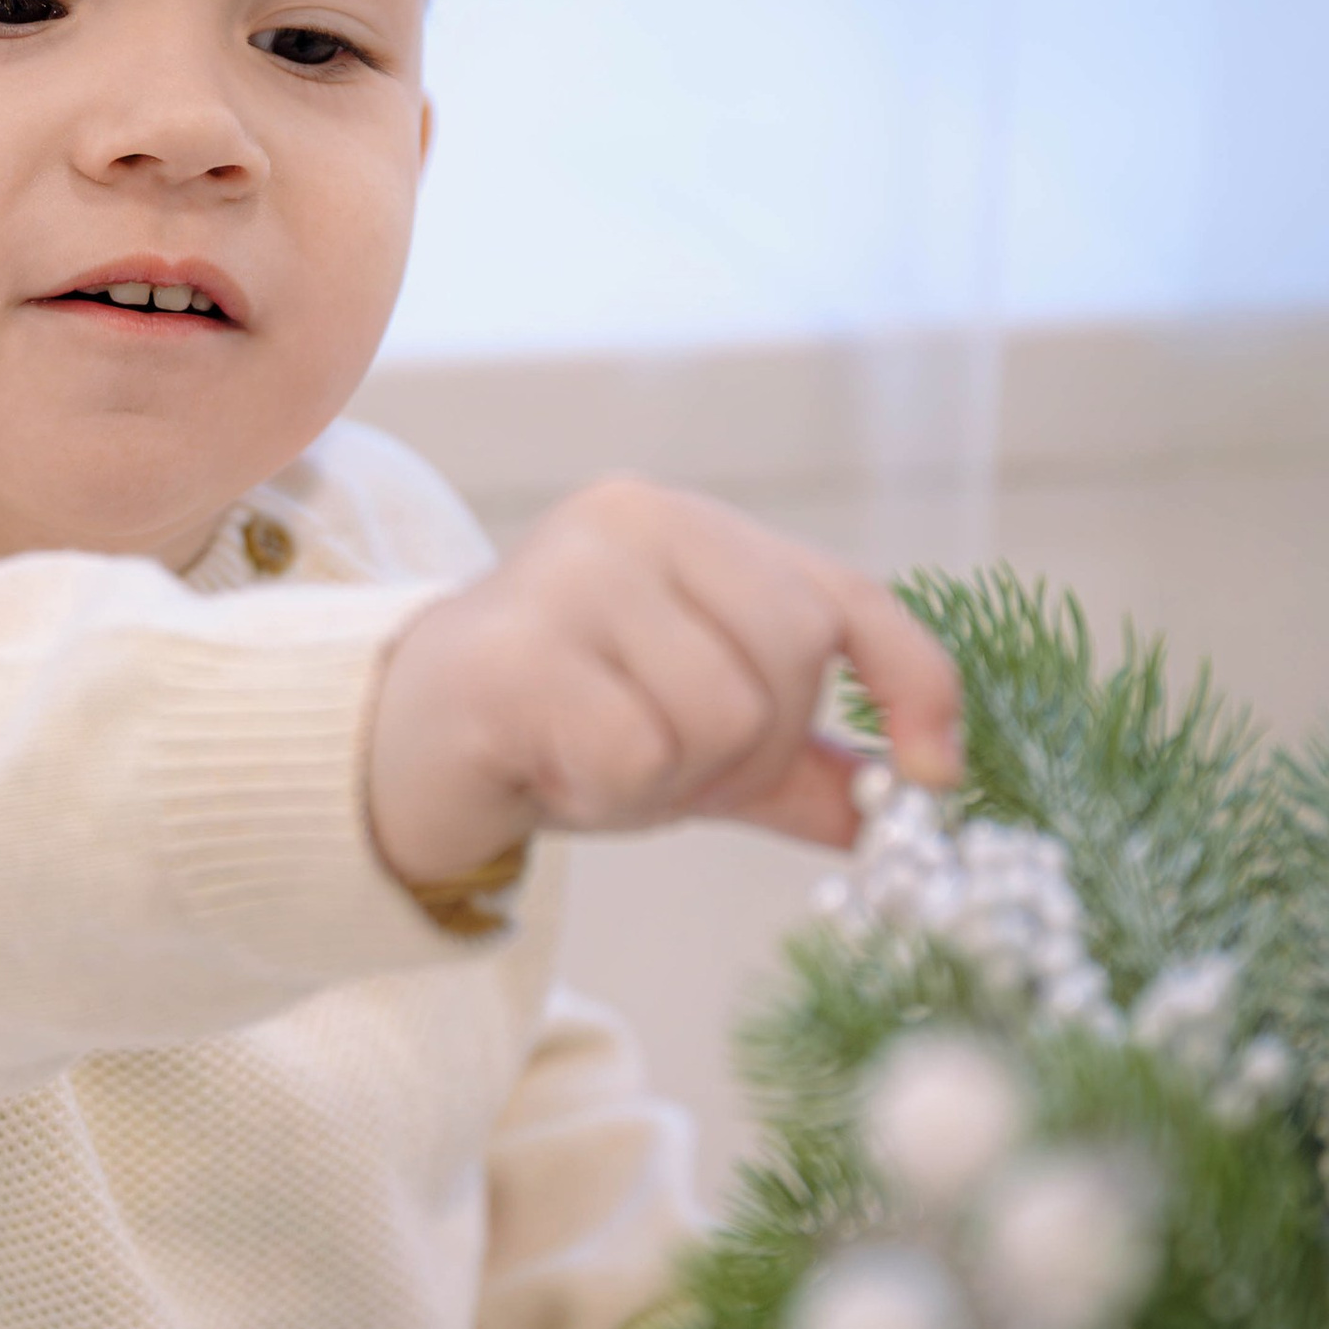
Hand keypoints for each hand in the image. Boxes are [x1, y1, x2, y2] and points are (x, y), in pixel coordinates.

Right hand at [366, 479, 962, 888]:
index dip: (913, 685)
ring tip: (596, 764)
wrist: (392, 750)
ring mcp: (565, 576)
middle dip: (747, 749)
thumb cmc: (555, 729)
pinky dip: (608, 794)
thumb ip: (800, 762)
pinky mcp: (510, 653)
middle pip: (790, 660)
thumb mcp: (698, 740)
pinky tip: (552, 774)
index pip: (843, 599)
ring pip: (719, 713)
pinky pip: (634, 753)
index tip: (936, 777)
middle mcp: (632, 520)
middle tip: (663, 765)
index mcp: (688, 528)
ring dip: (669, 781)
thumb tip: (916, 807)